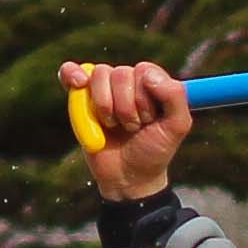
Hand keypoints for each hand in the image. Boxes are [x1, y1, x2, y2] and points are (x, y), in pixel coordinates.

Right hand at [68, 59, 190, 201]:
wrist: (128, 177)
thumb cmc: (154, 151)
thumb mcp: (176, 126)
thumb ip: (175, 96)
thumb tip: (148, 74)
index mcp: (151, 82)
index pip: (143, 70)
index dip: (144, 98)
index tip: (149, 119)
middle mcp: (127, 82)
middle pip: (120, 74)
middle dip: (127, 108)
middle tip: (132, 127)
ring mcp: (103, 89)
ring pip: (99, 75)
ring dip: (106, 106)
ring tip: (114, 126)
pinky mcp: (81, 98)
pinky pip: (70, 72)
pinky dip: (72, 74)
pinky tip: (79, 83)